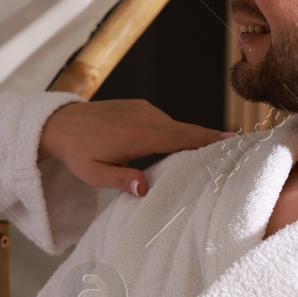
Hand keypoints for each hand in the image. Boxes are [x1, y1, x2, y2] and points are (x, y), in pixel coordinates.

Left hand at [39, 99, 228, 196]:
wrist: (60, 123)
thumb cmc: (77, 152)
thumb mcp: (92, 174)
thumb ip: (119, 180)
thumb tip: (145, 188)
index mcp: (134, 134)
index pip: (178, 137)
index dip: (206, 139)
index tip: (232, 141)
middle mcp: (143, 117)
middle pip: (185, 129)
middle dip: (210, 138)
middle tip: (237, 148)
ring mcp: (143, 109)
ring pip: (176, 126)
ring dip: (193, 137)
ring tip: (214, 154)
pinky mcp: (141, 107)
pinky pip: (166, 122)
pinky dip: (177, 132)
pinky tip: (185, 146)